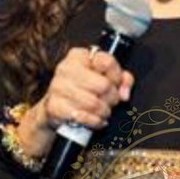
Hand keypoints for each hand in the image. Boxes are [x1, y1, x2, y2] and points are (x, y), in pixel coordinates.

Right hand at [18, 48, 135, 155]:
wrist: (55, 109)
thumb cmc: (81, 91)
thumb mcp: (103, 78)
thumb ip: (121, 79)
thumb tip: (125, 92)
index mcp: (79, 56)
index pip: (106, 61)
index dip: (117, 77)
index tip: (116, 85)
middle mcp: (66, 68)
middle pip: (104, 85)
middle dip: (112, 98)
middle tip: (109, 102)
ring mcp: (58, 87)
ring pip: (95, 103)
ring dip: (104, 112)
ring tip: (102, 112)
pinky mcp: (54, 106)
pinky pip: (83, 117)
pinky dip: (93, 122)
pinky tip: (94, 120)